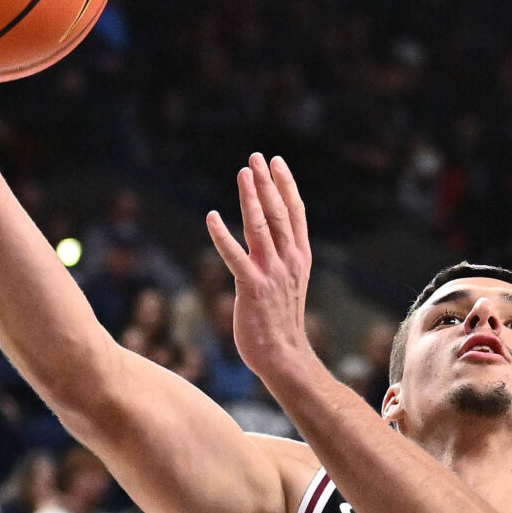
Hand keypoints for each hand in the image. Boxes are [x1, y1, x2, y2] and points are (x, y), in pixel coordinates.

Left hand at [206, 154, 318, 377]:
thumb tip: (271, 239)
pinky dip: (223, 235)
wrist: (283, 355)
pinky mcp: (252, 288)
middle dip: (267, 183)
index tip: (277, 162)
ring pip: (262, 227)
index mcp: (300, 259)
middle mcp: (289, 262)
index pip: (295, 214)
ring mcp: (272, 275)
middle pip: (279, 214)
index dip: (286, 185)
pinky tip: (212, 217)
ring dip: (251, 198)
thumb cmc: (280, 322)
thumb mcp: (289, 284)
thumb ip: (282, 259)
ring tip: (243, 173)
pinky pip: (235, 256)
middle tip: (256, 157)